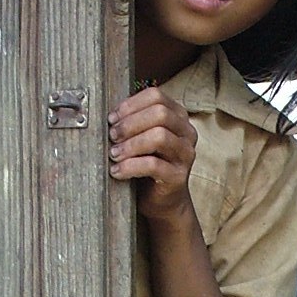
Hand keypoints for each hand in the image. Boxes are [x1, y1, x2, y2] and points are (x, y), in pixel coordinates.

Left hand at [108, 87, 197, 224]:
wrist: (162, 200)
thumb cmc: (148, 165)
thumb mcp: (141, 137)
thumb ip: (133, 121)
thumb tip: (109, 115)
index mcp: (178, 116)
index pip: (156, 96)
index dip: (130, 104)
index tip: (112, 118)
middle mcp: (187, 133)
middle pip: (160, 113)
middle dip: (130, 123)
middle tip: (112, 136)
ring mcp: (186, 155)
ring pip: (159, 136)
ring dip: (130, 144)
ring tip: (113, 154)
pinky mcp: (179, 176)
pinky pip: (153, 165)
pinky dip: (130, 166)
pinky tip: (117, 171)